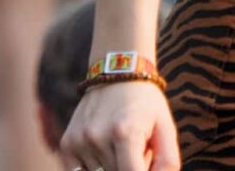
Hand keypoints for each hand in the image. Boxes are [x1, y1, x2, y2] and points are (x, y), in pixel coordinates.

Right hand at [60, 79, 176, 170]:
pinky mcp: (67, 144)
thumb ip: (168, 163)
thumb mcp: (166, 129)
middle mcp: (97, 137)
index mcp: (125, 133)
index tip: (144, 165)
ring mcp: (79, 141)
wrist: (114, 73)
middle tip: (137, 152)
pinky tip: (105, 154)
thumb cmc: (145, 105)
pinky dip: (95, 170)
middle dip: (131, 169)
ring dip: (113, 169)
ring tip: (121, 150)